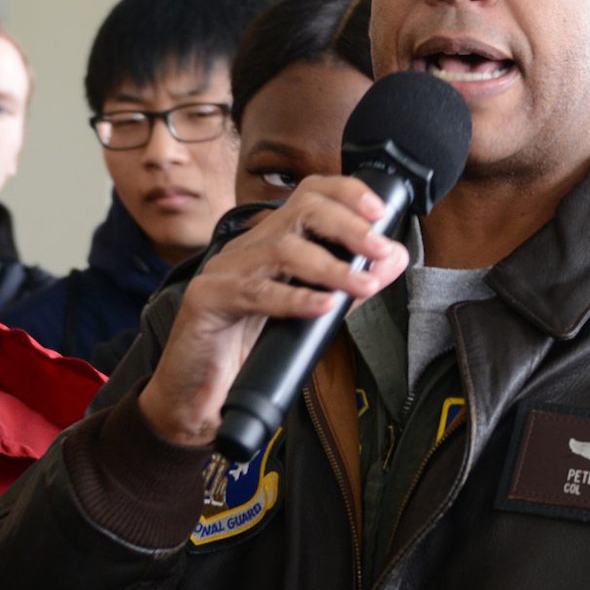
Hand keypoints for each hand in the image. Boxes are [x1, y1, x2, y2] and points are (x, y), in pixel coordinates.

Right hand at [138, 176, 407, 445]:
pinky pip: (256, 292)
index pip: (308, 194)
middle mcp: (246, 248)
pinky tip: (324, 306)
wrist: (195, 396)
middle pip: (299, 209)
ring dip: (331, 266)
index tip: (380, 211)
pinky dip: (295, 298)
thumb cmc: (248, 351)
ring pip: (281, 248)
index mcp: (269, 243)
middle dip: (347, 225)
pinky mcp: (206, 301)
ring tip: (364, 285)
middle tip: (379, 249)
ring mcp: (224, 271)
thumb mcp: (308, 312)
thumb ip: (348, 284)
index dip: (346, 193)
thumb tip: (394, 259)